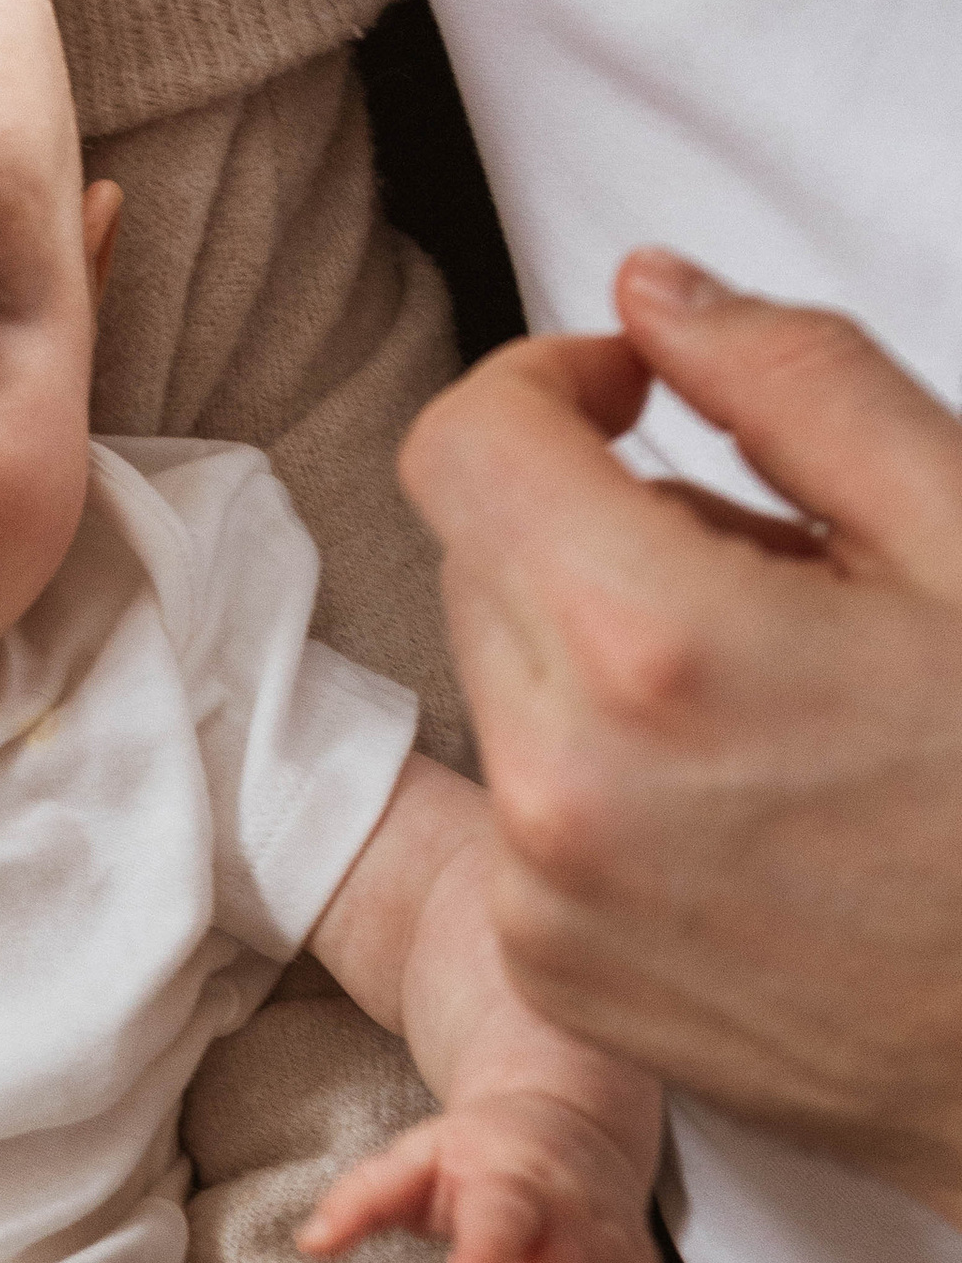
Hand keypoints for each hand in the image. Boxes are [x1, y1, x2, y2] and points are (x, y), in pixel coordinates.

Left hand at [400, 252, 961, 1219]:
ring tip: (777, 693)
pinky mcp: (547, 971)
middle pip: (477, 554)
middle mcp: (559, 785)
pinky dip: (599, 767)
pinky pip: (520, 802)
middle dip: (594, 518)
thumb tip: (652, 292)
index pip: (466, 444)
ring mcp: (541, 895)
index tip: (630, 389)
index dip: (546, 379)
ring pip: (499, 678)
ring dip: (596, 644)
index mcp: (654, 650)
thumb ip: (795, 384)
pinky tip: (747, 799)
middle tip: (775, 566)